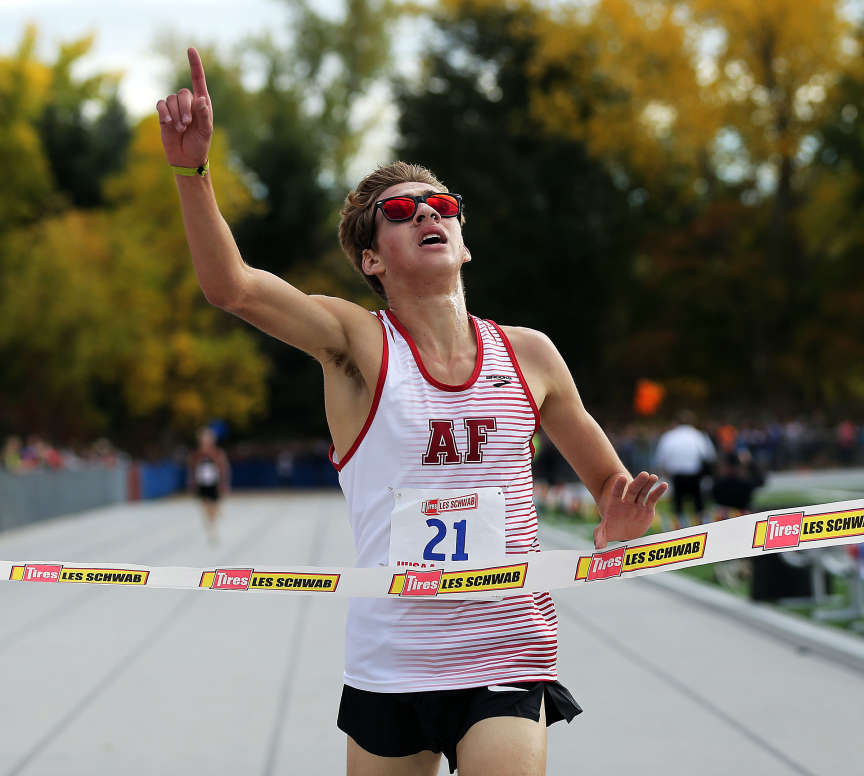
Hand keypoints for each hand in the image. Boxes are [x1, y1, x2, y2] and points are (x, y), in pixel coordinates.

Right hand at [156, 47, 212, 167]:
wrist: (186, 157)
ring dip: (175, 115)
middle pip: (182, 93)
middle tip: (187, 124)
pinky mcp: (164, 114)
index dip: (194, 64)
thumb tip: (201, 100)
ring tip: (180, 129)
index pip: (198, 79)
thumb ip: (204, 116)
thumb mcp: (206, 132)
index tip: (191, 49)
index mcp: (201, 103)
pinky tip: (168, 124)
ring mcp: (175, 107)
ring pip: (170, 99)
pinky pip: (161, 105)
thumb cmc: (199, 145)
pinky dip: (164, 113)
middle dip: (184, 109)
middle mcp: (188, 102)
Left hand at [593, 471, 667, 548]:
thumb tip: (598, 547)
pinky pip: (652, 499)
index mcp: (614, 504)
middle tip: (644, 474)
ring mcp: (637, 504)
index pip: (616, 493)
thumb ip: (600, 537)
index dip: (619, 486)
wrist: (621, 531)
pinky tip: (664, 485)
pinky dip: (658, 492)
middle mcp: (626, 502)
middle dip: (638, 482)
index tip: (622, 477)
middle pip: (632, 490)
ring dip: (649, 484)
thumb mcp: (603, 533)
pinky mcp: (647, 508)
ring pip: (643, 492)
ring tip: (654, 477)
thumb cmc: (610, 529)